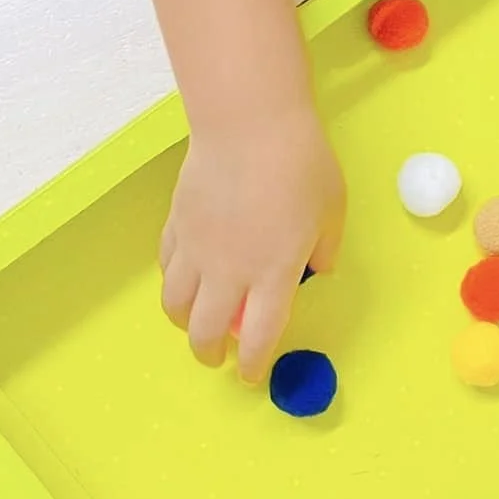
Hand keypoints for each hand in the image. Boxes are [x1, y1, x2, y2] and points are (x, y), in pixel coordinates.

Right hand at [160, 106, 345, 381]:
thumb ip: (324, 249)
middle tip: (219, 356)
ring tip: (197, 321)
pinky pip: (167, 267)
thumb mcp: (332, 210)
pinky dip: (174, 282)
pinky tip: (187, 277)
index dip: (253, 364)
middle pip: (204, 332)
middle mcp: (228, 270)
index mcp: (272, 273)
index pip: (258, 337)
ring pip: (175, 305)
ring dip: (185, 323)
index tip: (252, 374)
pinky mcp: (176, 224)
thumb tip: (314, 270)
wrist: (250, 124)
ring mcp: (196, 248)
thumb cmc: (301, 165)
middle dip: (209, 354)